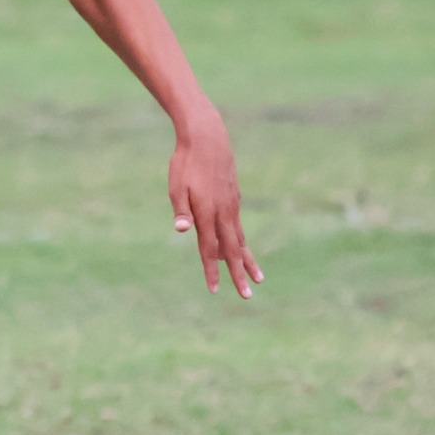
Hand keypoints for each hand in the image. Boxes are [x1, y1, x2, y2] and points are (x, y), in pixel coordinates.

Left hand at [168, 112, 261, 297]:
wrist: (208, 138)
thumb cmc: (185, 162)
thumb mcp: (176, 186)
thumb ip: (181, 210)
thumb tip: (181, 231)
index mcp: (207, 213)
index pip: (209, 248)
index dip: (211, 270)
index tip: (214, 290)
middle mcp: (223, 213)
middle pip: (231, 250)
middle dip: (238, 274)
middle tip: (247, 296)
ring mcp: (232, 206)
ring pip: (240, 239)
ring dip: (248, 261)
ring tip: (258, 278)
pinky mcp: (234, 199)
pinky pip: (239, 227)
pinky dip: (243, 243)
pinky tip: (243, 250)